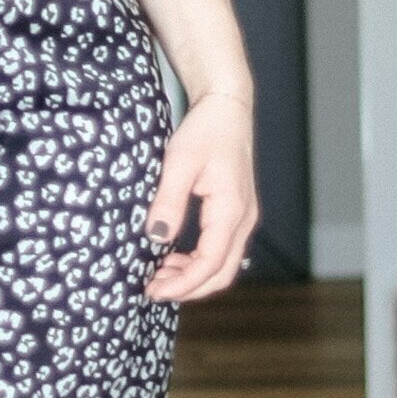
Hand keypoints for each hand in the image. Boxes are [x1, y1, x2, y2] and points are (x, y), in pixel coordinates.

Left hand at [142, 92, 257, 300]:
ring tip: (158, 275)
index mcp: (231, 210)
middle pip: (221, 273)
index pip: (209, 263)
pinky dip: (198, 262)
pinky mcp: (235, 212)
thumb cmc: (206, 130)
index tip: (153, 290)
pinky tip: (172, 257)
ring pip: (223, 265)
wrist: (227, 107)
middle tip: (153, 290)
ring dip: (193, 276)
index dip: (182, 284)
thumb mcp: (179, 162)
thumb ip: (168, 202)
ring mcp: (242, 217)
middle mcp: (243, 219)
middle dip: (188, 288)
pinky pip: (221, 249)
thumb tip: (156, 238)